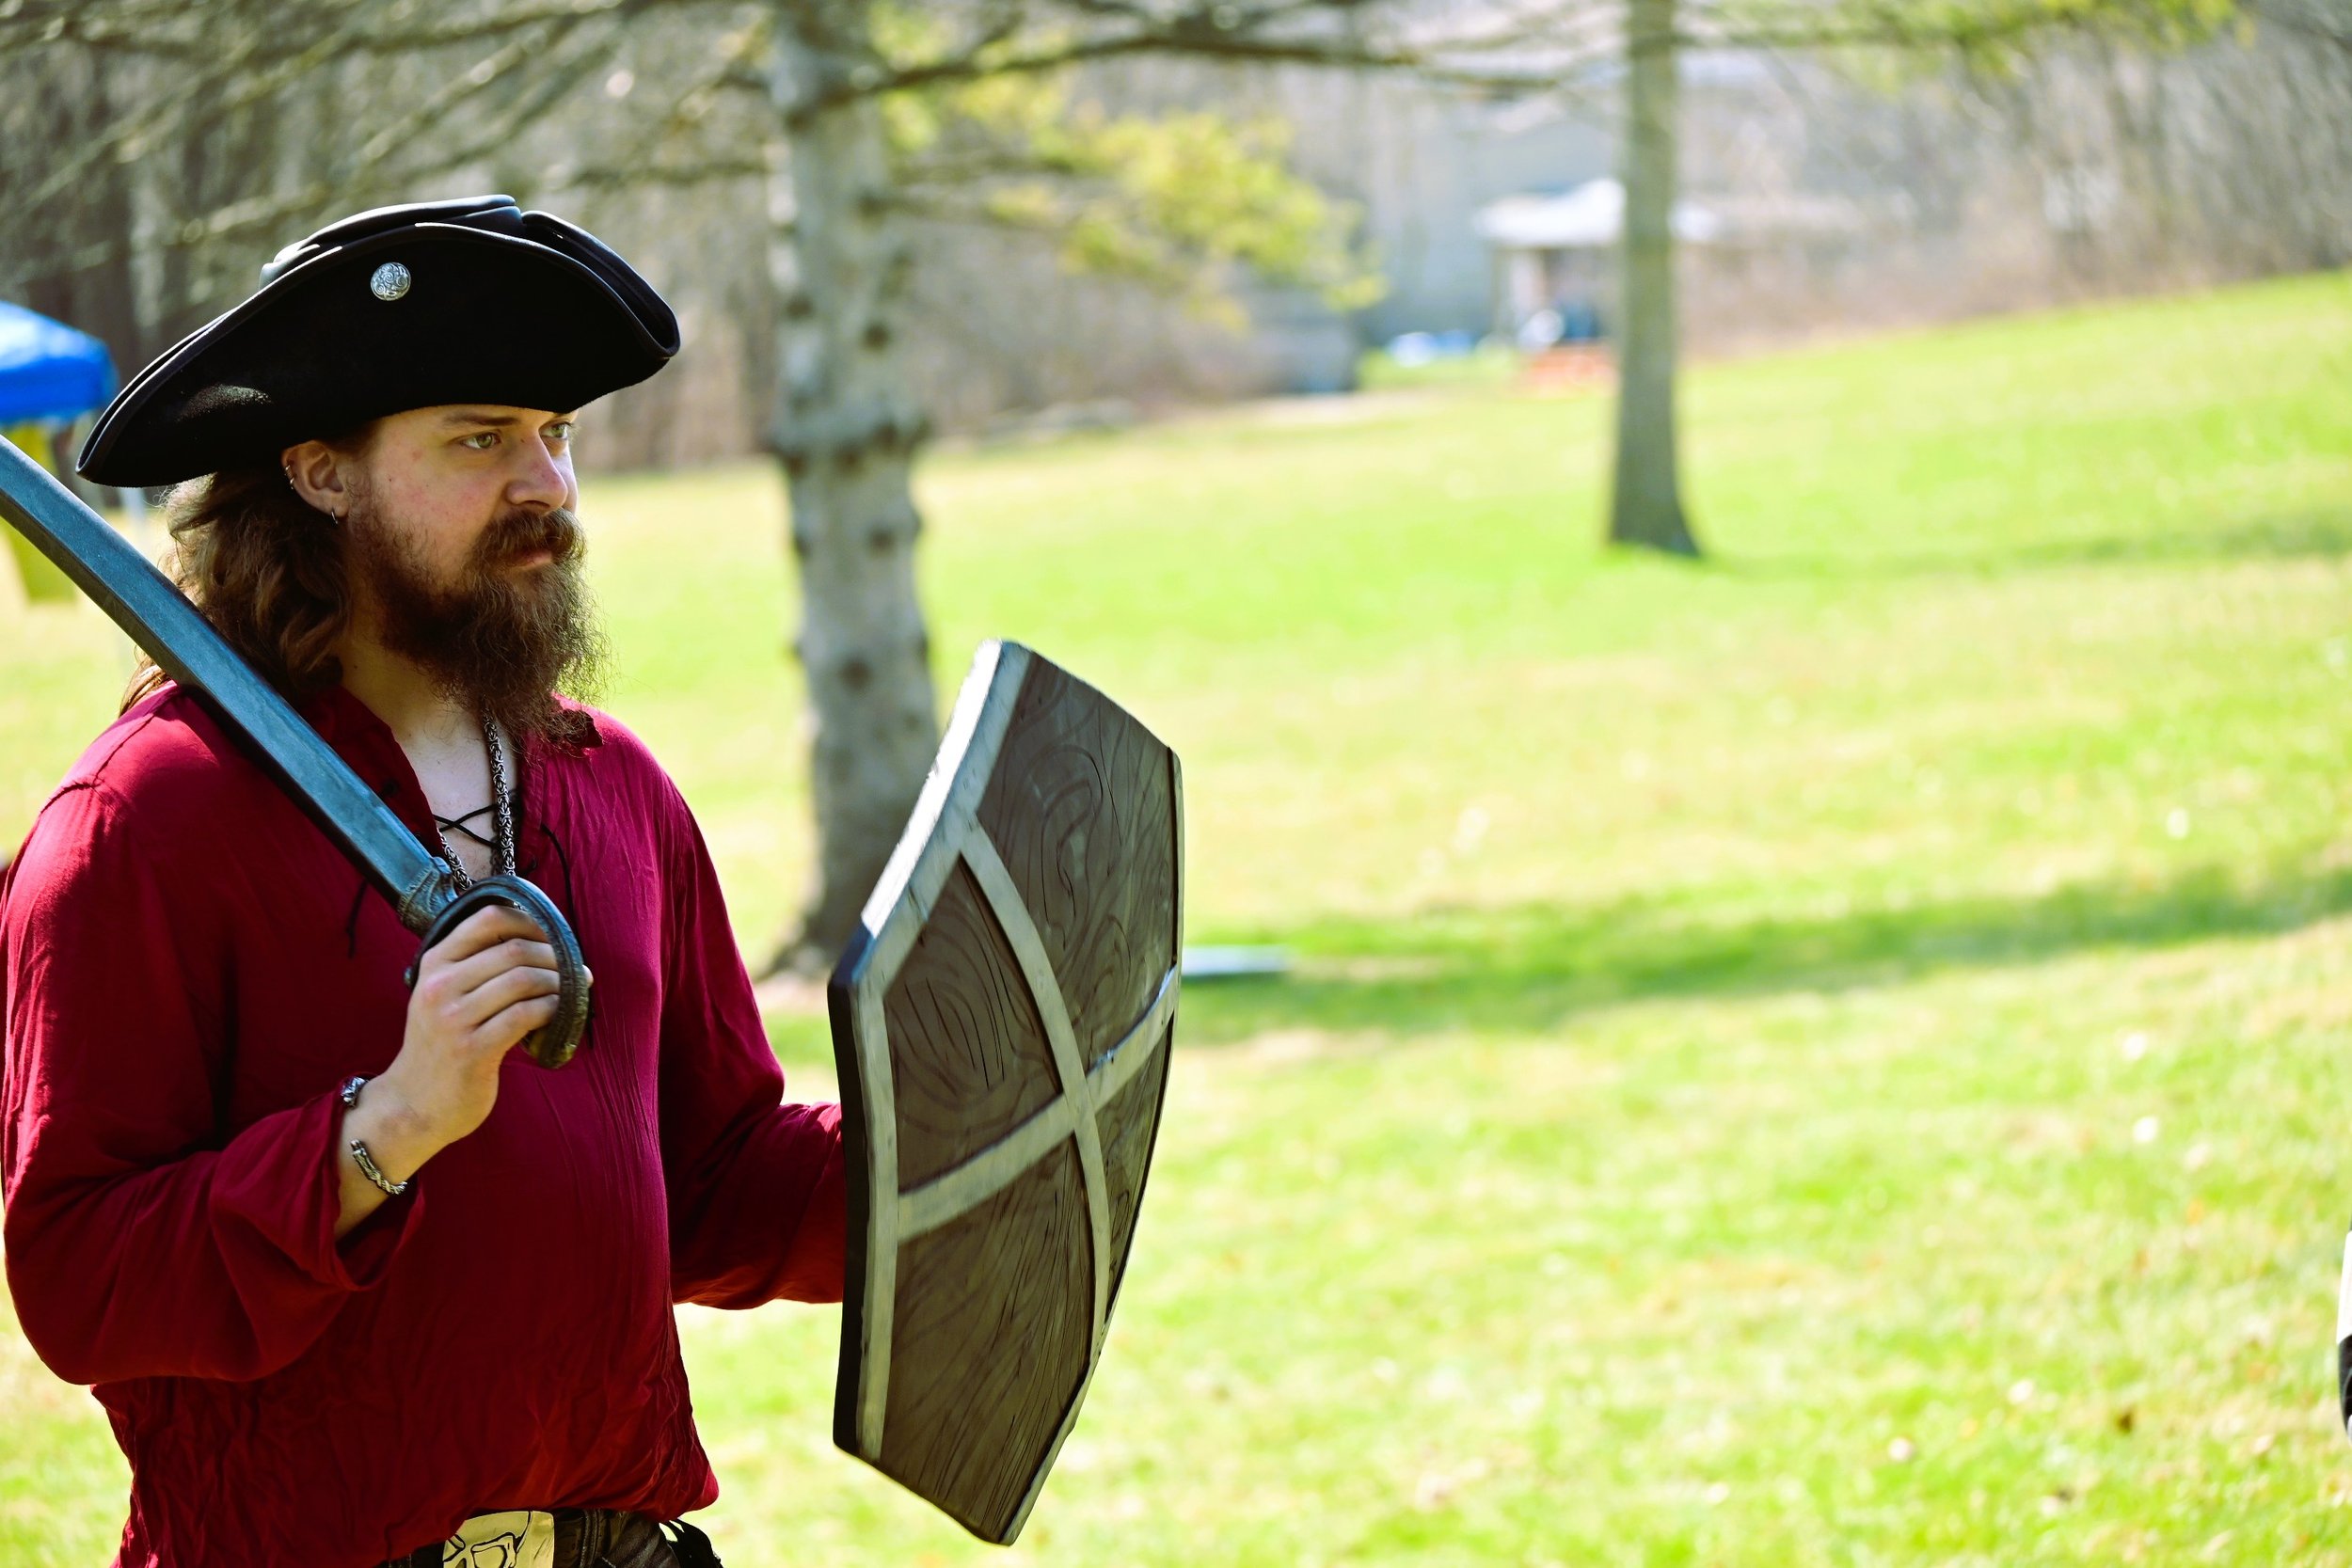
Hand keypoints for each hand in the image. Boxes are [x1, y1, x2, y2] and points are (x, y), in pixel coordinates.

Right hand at [333, 906, 587, 1233]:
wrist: (413, 1105)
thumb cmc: (439, 1046)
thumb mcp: (442, 995)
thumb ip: (474, 965)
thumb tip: (535, 938)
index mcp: (434, 963)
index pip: (487, 918)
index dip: (530, 921)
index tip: (555, 936)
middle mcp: (439, 985)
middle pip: (513, 949)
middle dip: (555, 956)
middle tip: (576, 969)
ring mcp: (454, 1018)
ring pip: (523, 979)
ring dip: (559, 982)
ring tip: (574, 990)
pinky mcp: (473, 1049)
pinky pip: (525, 1015)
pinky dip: (552, 1009)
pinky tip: (559, 1014)